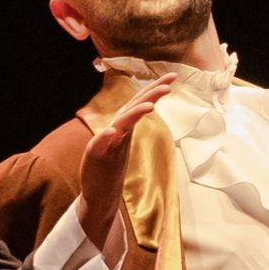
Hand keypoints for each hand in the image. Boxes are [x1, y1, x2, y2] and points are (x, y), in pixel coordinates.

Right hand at [75, 74, 174, 253]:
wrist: (97, 193)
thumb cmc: (109, 167)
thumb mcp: (121, 142)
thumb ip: (129, 123)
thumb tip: (144, 104)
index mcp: (124, 126)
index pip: (141, 102)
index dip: (155, 88)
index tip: (173, 76)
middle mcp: (115, 130)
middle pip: (133, 107)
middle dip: (150, 94)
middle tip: (168, 84)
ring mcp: (105, 143)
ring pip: (120, 123)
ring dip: (134, 113)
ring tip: (150, 106)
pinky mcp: (95, 156)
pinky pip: (100, 145)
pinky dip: (105, 137)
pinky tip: (112, 131)